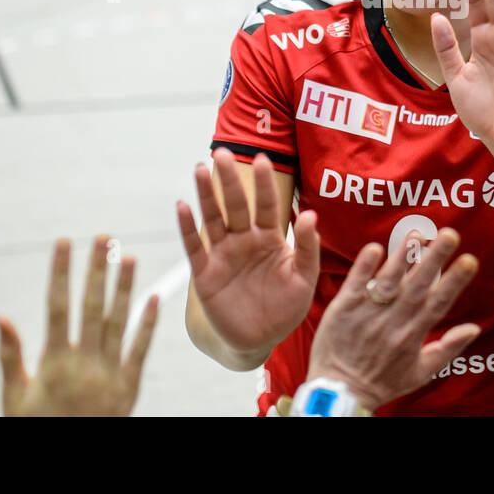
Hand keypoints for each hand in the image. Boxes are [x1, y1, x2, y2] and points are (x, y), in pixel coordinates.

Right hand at [0, 235, 158, 415]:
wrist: (66, 464)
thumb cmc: (36, 428)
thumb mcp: (13, 398)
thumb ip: (10, 357)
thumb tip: (0, 317)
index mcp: (53, 363)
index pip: (57, 306)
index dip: (61, 272)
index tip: (63, 242)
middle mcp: (83, 364)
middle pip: (91, 307)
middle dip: (97, 270)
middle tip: (104, 238)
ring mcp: (108, 374)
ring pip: (118, 322)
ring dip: (124, 288)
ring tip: (130, 257)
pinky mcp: (129, 387)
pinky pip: (140, 350)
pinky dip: (148, 325)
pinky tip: (153, 299)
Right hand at [177, 148, 319, 354]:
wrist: (259, 340)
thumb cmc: (285, 307)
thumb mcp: (305, 278)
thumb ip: (309, 247)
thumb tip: (310, 214)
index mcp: (270, 238)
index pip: (268, 205)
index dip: (264, 184)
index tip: (262, 159)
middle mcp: (245, 240)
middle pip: (236, 205)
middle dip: (230, 180)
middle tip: (223, 153)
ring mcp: (223, 254)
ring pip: (214, 219)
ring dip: (206, 195)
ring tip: (201, 169)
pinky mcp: (205, 273)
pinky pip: (195, 247)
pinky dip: (188, 227)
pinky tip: (183, 205)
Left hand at [305, 229, 479, 411]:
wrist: (339, 392)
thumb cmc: (382, 383)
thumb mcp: (420, 373)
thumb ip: (448, 348)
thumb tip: (474, 328)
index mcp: (412, 336)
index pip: (438, 303)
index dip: (455, 281)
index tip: (469, 259)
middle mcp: (392, 322)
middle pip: (417, 286)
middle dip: (435, 259)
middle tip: (450, 234)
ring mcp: (367, 314)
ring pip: (388, 281)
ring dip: (402, 257)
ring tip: (416, 234)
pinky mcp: (343, 308)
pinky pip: (355, 284)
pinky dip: (364, 267)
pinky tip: (375, 248)